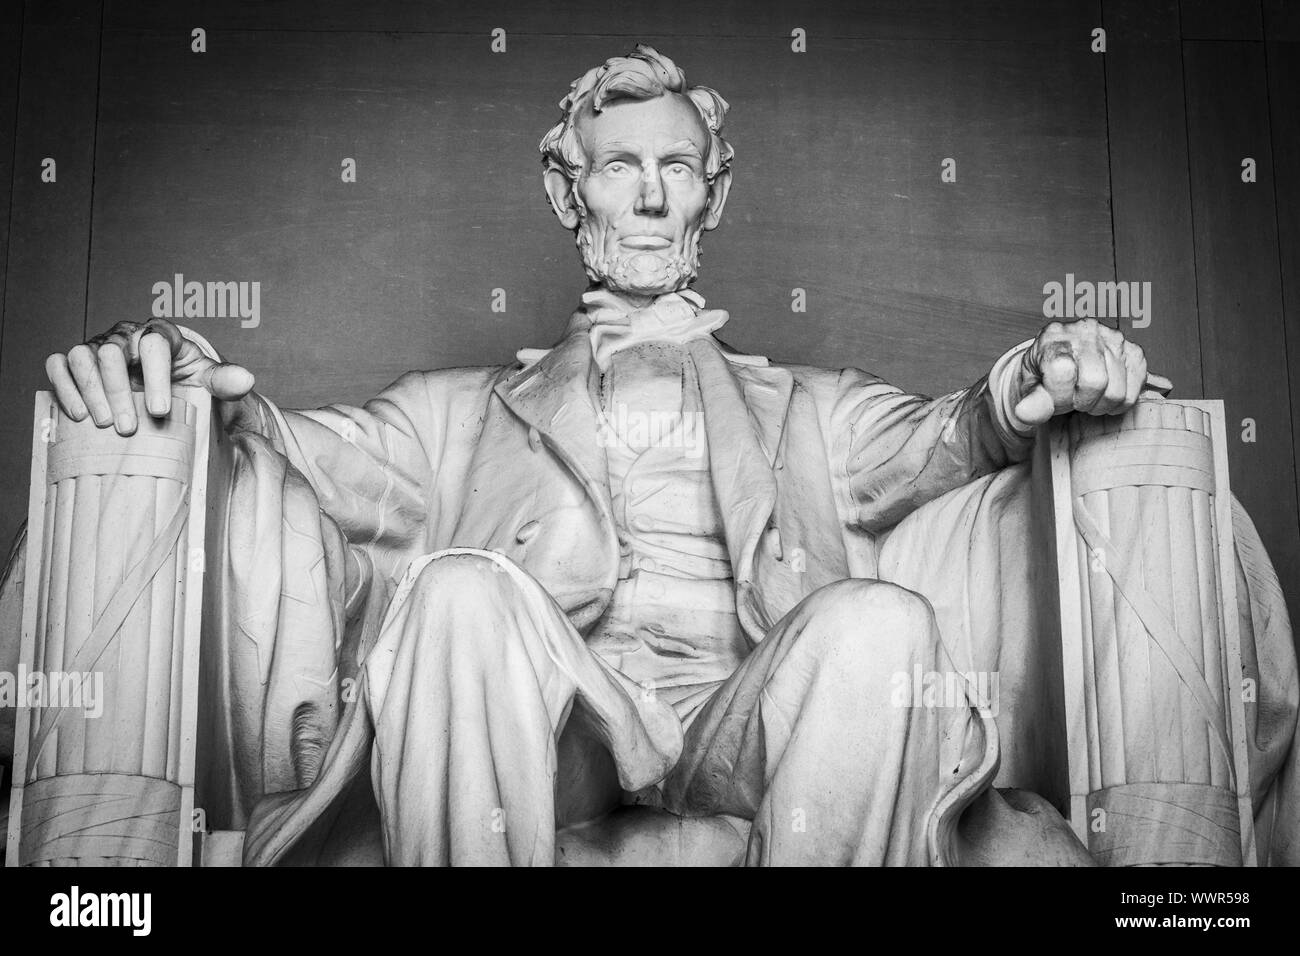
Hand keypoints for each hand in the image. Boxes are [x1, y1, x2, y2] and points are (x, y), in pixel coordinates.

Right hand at [45, 319, 253, 435]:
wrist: (163, 381)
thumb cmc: (184, 378)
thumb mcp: (207, 379)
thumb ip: (224, 379)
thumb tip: (247, 380)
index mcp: (159, 334)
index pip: (153, 344)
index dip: (155, 376)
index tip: (160, 410)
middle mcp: (124, 335)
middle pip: (111, 351)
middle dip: (118, 391)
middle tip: (129, 427)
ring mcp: (97, 347)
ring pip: (82, 356)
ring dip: (91, 391)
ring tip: (104, 424)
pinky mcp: (76, 362)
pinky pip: (58, 364)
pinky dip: (64, 386)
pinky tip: (78, 414)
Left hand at [1012, 319, 1166, 426]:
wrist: (1060, 367)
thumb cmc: (1044, 376)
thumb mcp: (1030, 389)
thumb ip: (1032, 401)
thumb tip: (1025, 413)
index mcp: (1055, 335)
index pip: (1063, 372)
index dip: (1058, 395)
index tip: (1053, 396)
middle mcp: (1087, 330)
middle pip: (1095, 382)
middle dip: (1080, 401)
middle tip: (1072, 398)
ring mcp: (1114, 338)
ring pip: (1116, 391)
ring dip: (1099, 404)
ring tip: (1086, 395)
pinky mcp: (1134, 352)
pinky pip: (1134, 391)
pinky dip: (1118, 403)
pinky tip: (1104, 393)